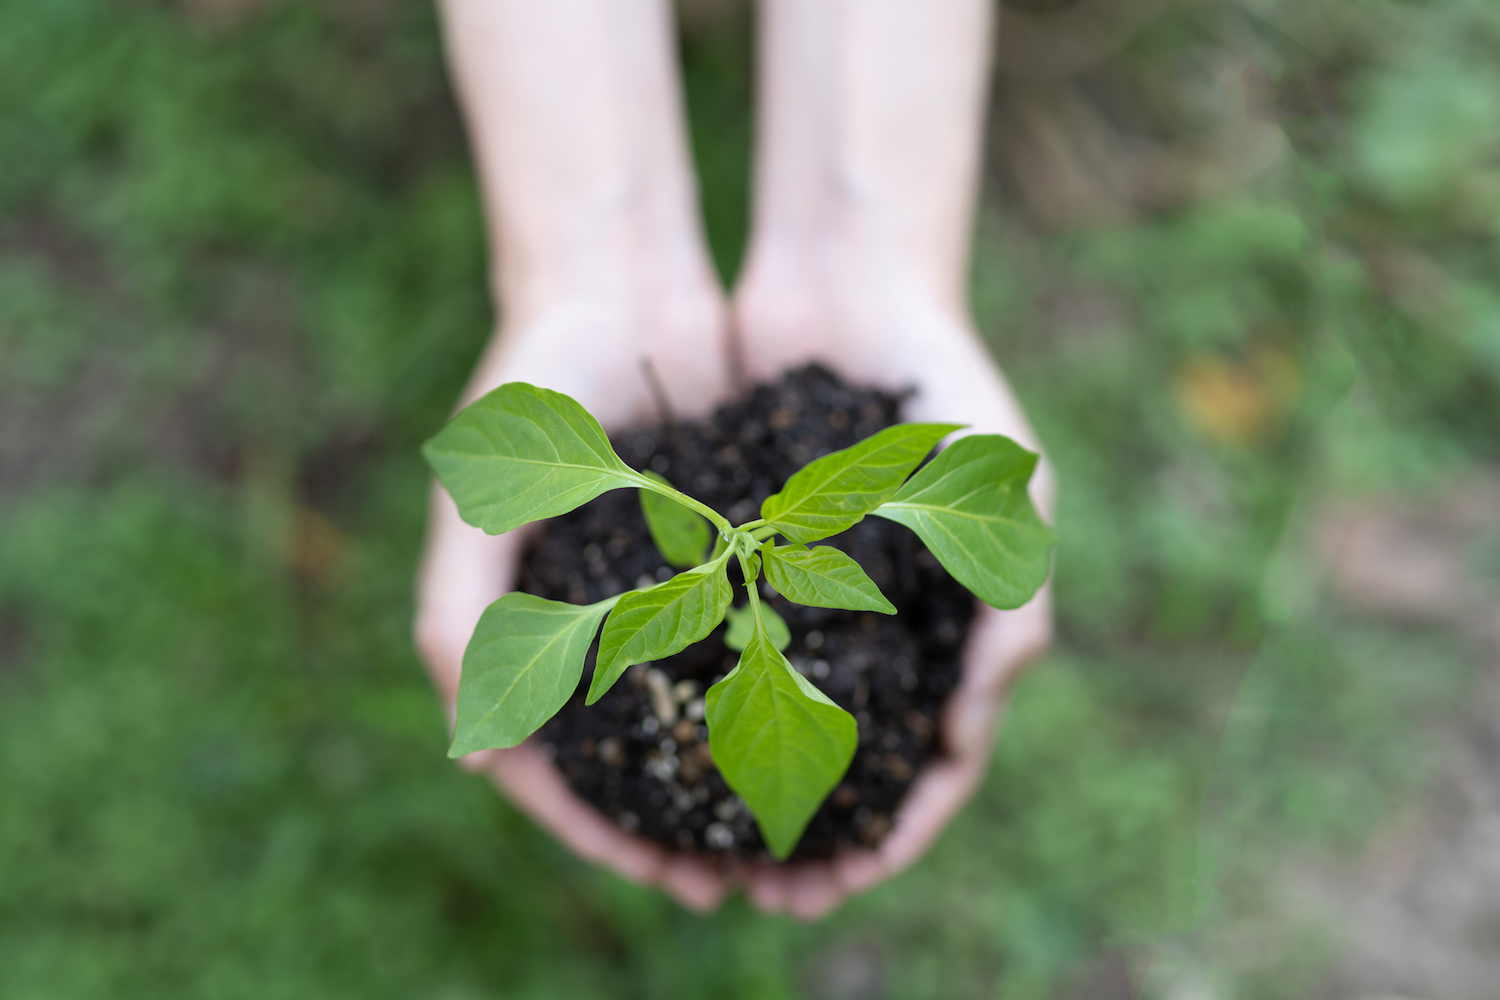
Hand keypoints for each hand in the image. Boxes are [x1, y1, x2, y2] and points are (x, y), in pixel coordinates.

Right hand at [414, 286, 739, 912]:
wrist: (611, 284)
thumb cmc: (526, 393)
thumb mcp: (477, 509)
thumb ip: (462, 622)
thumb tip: (481, 760)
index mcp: (527, 635)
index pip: (558, 771)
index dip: (606, 833)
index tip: (666, 877)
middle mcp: (600, 625)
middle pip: (643, 758)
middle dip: (690, 828)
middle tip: (748, 886)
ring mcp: (667, 590)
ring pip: (708, 712)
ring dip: (746, 777)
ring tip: (798, 830)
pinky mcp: (730, 550)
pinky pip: (760, 637)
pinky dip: (787, 688)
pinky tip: (834, 727)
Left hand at [729, 264, 1056, 919]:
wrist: (852, 284)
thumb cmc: (947, 385)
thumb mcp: (1005, 496)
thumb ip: (1010, 609)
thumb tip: (971, 732)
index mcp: (946, 629)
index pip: (932, 761)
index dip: (898, 829)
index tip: (852, 881)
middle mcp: (871, 625)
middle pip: (847, 761)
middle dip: (813, 835)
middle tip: (767, 897)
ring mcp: (802, 595)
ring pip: (772, 722)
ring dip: (746, 793)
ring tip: (706, 853)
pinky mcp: (735, 558)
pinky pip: (711, 649)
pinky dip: (694, 704)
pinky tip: (659, 746)